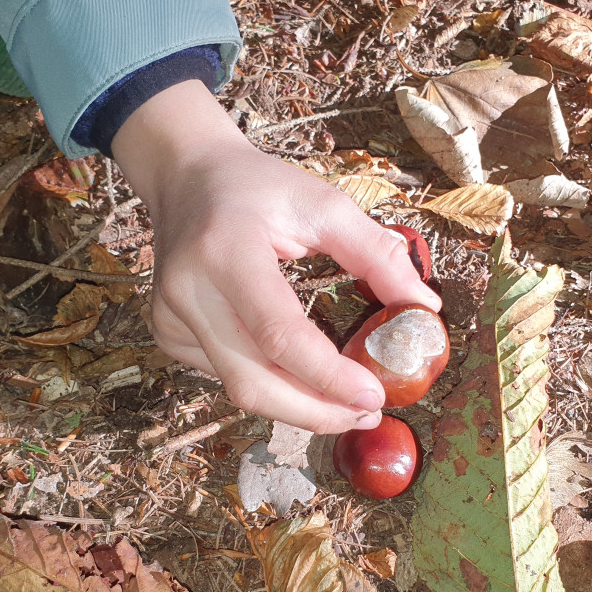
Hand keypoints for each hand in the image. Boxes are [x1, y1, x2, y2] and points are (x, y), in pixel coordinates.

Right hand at [112, 81, 440, 432]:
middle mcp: (188, 290)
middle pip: (253, 382)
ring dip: (298, 405)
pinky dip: (270, 383)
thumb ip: (376, 254)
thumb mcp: (323, 204)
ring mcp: (171, 318)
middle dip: (316, 412)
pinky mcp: (169, 335)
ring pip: (240, 388)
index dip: (327, 377)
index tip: (374, 397)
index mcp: (225, 250)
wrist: (186, 176)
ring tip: (345, 404)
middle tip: (367, 415)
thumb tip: (423, 309)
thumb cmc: (258, 187)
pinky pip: (227, 376)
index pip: (278, 333)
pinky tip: (296, 371)